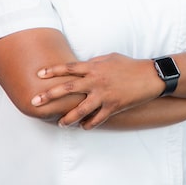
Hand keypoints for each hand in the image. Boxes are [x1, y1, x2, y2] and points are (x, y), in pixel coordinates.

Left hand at [31, 53, 159, 128]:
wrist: (151, 77)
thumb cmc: (130, 65)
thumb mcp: (110, 58)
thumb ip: (94, 62)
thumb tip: (80, 67)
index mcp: (95, 67)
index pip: (69, 68)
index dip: (53, 71)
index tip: (39, 75)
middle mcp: (96, 81)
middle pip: (68, 89)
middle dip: (49, 95)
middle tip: (35, 101)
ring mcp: (104, 95)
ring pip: (80, 110)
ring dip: (67, 118)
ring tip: (60, 123)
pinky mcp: (113, 107)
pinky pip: (97, 119)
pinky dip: (89, 124)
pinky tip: (84, 127)